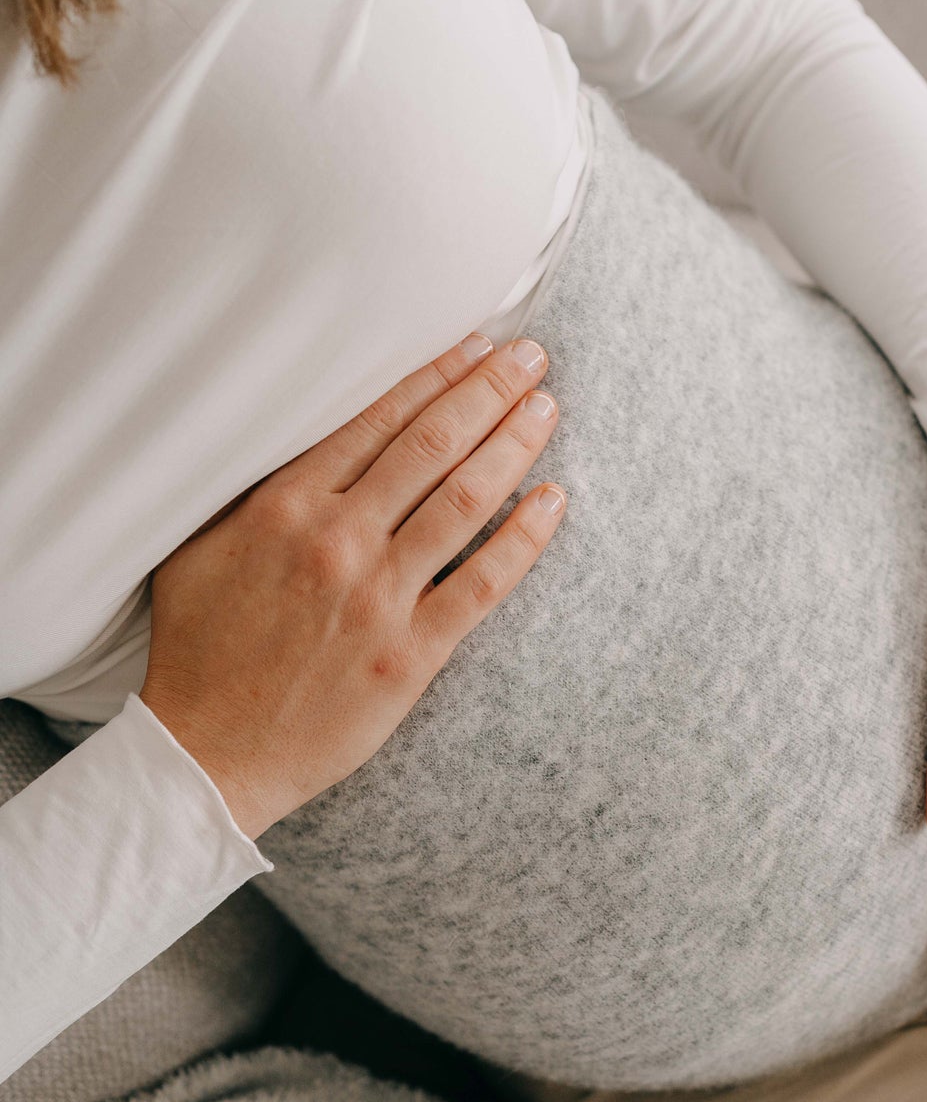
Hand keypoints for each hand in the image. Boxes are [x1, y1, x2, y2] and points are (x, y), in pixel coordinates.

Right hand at [140, 332, 564, 838]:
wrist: (207, 754)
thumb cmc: (199, 653)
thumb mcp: (197, 550)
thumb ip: (251, 493)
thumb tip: (294, 441)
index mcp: (284, 505)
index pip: (378, 419)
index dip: (436, 375)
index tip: (475, 347)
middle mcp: (337, 539)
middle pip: (433, 444)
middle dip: (490, 390)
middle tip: (532, 357)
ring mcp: (378, 596)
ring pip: (466, 499)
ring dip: (515, 445)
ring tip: (546, 408)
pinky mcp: (411, 653)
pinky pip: (484, 582)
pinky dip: (525, 536)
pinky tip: (554, 500)